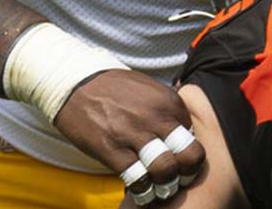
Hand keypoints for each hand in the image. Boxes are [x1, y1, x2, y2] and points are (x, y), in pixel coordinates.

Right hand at [52, 70, 203, 205]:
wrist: (77, 83)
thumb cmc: (116, 90)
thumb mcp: (150, 90)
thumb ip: (169, 110)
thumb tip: (185, 133)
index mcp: (169, 101)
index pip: (194, 137)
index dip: (187, 153)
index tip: (177, 159)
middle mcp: (156, 116)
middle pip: (190, 155)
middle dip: (187, 173)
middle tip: (178, 179)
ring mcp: (133, 133)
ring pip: (165, 169)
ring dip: (165, 184)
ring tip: (158, 187)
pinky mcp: (111, 148)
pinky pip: (137, 178)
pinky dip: (142, 189)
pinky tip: (140, 188)